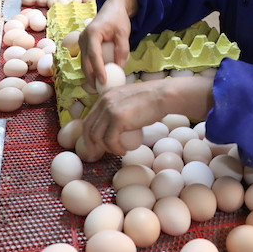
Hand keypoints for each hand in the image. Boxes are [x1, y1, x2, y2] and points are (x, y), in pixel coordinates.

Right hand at [80, 0, 136, 86]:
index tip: (104, 81)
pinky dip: (91, 69)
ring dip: (90, 75)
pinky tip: (97, 79)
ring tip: (98, 88)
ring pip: (83, 63)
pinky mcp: (84, 45)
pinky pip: (86, 60)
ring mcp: (81, 41)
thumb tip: (119, 67)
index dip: (98, 70)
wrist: (112, 8)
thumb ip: (122, 50)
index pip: (94, 55)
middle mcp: (83, 38)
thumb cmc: (118, 19)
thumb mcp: (124, 33)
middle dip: (91, 77)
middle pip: (85, 62)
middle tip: (100, 90)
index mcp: (92, 33)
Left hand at [82, 76, 214, 154]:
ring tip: (118, 151)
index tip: (94, 146)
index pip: (90, 118)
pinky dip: (115, 149)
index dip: (90, 134)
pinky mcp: (117, 118)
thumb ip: (120, 109)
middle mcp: (104, 101)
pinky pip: (110, 140)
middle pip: (88, 127)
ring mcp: (109, 109)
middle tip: (97, 155)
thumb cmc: (154, 100)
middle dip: (90, 144)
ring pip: (97, 136)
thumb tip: (116, 126)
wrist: (164, 96)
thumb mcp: (130, 101)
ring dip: (106, 148)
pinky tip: (124, 151)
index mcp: (106, 96)